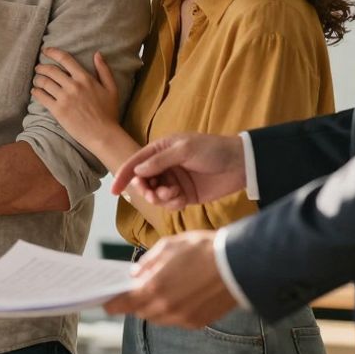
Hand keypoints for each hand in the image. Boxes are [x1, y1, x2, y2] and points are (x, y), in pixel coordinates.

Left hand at [31, 48, 120, 149]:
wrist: (103, 134)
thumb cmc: (109, 113)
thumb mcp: (111, 89)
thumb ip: (104, 70)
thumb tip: (97, 54)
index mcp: (85, 78)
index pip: (65, 59)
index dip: (53, 52)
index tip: (46, 51)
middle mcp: (73, 85)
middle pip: (51, 70)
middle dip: (42, 67)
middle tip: (38, 68)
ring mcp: (64, 98)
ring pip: (44, 82)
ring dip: (37, 79)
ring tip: (37, 80)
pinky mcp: (58, 110)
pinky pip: (41, 97)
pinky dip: (36, 92)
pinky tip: (35, 92)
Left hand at [104, 230, 236, 328]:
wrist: (237, 263)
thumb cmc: (202, 249)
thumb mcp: (168, 246)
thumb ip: (147, 263)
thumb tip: (135, 275)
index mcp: (154, 288)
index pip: (124, 303)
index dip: (113, 303)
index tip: (107, 301)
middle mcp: (165, 307)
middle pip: (140, 311)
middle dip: (136, 301)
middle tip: (136, 290)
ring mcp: (182, 318)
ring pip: (158, 317)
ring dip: (154, 306)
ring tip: (159, 290)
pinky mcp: (196, 322)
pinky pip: (175, 320)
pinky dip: (172, 310)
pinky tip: (179, 295)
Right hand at [111, 134, 246, 208]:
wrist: (240, 165)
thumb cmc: (213, 150)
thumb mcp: (184, 150)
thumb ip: (159, 161)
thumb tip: (137, 170)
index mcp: (160, 150)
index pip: (136, 162)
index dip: (123, 175)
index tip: (114, 190)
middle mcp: (164, 166)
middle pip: (142, 182)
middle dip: (145, 189)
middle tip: (154, 193)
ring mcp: (174, 181)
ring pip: (154, 195)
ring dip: (159, 197)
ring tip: (173, 194)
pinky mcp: (185, 195)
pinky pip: (169, 203)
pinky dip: (171, 203)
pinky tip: (181, 199)